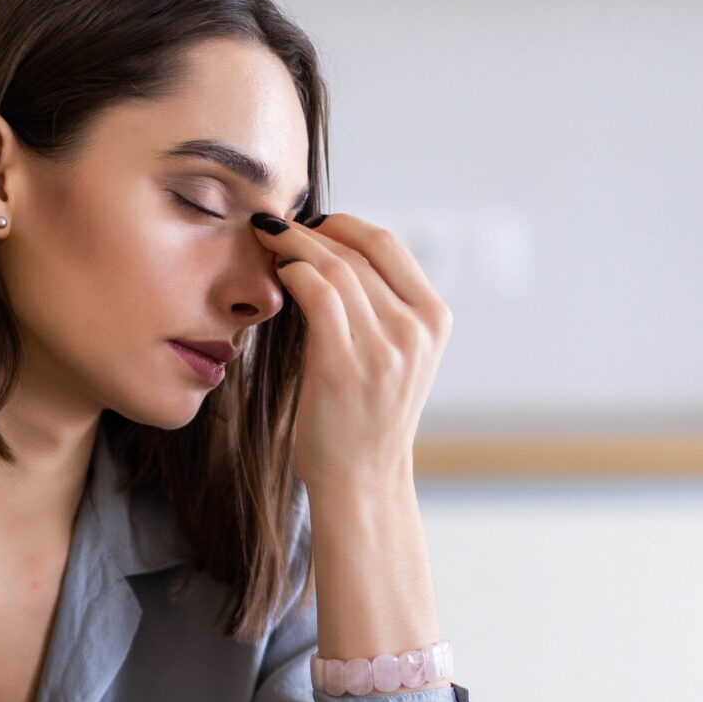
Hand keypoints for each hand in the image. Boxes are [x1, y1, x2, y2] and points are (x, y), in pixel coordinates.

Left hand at [251, 212, 451, 497]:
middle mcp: (415, 331)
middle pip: (358, 253)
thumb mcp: (397, 355)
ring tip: (268, 241)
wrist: (362, 479)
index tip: (314, 222)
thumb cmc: (367, 417)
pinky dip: (293, 272)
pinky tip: (276, 271)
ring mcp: (383, 349)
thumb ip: (383, 307)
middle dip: (312, 230)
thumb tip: (336, 251)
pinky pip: (316, 295)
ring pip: (335, 268)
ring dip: (295, 245)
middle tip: (277, 226)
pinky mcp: (344, 366)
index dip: (346, 225)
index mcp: (434, 320)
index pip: (389, 246)